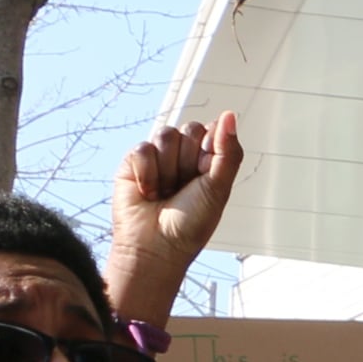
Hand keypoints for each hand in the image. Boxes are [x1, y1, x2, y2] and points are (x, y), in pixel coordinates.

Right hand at [102, 113, 242, 316]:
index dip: (210, 150)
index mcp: (208, 159)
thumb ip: (227, 151)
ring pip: (166, 136)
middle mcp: (183, 155)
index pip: (212, 131)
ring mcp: (158, 157)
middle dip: (189, 162)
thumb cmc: (191, 223)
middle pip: (189, 129)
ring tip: (165, 193)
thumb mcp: (218, 188)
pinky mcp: (133, 162)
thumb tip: (229, 114)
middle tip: (184, 188)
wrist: (156, 246)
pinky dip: (148, 174)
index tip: (206, 175)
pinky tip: (148, 193)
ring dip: (168, 171)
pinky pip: (143, 148)